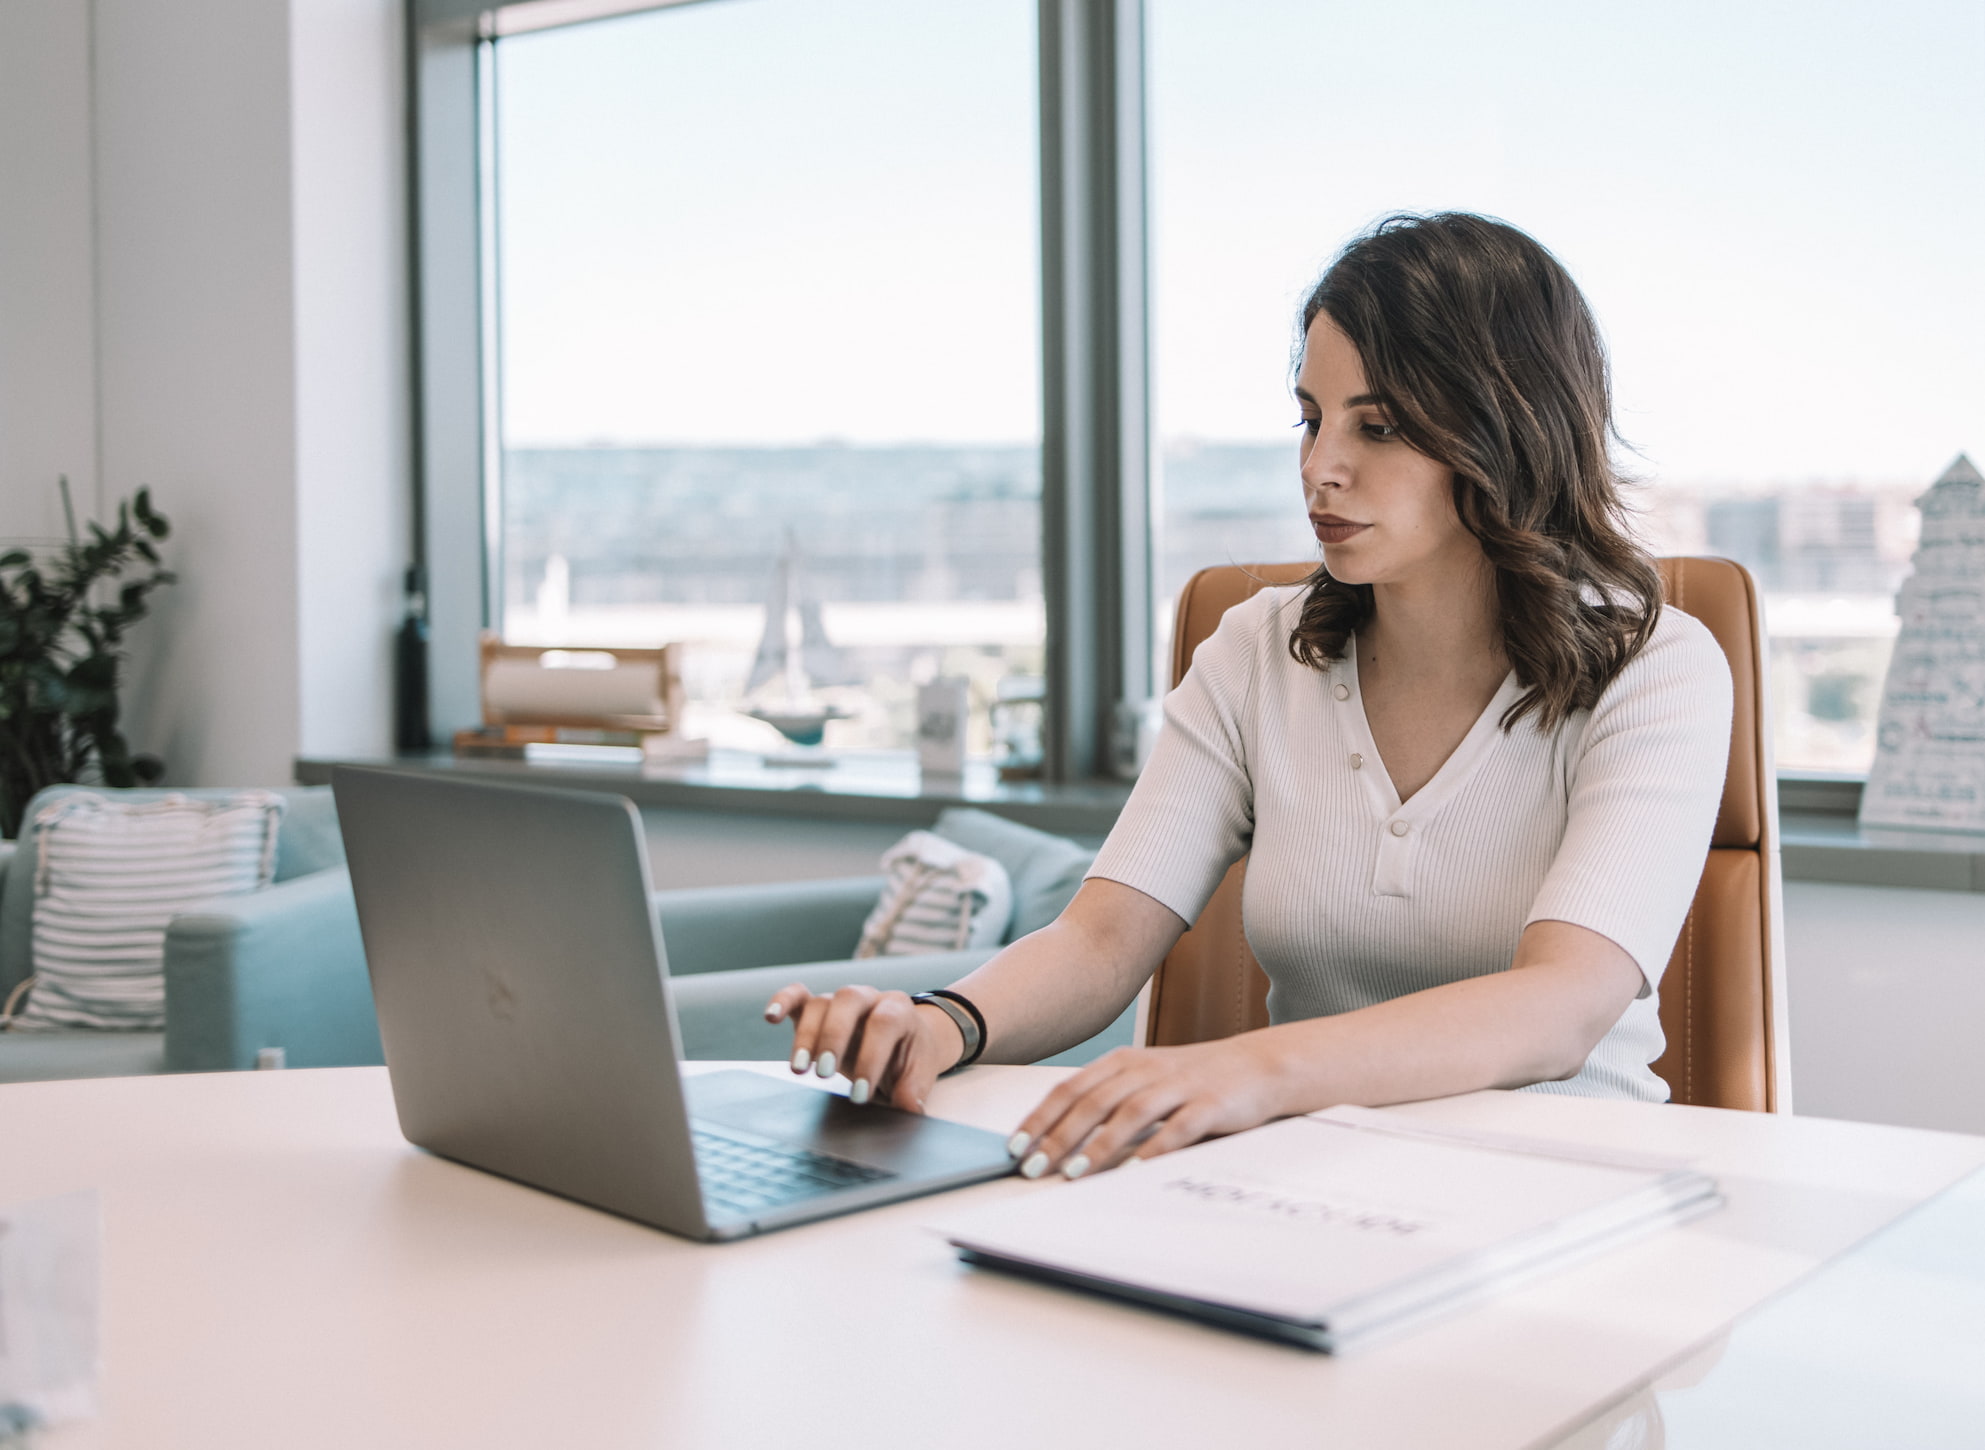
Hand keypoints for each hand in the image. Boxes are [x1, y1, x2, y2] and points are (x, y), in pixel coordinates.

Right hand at [762, 984, 967, 1112]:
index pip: (884, 1023)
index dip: (871, 1057)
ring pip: (820, 1003)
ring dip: (806, 1035)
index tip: (860, 1094)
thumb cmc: (908, 1058)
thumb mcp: (919, 1075)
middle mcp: (869, 997)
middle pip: (848, 1000)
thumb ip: (914, 1090)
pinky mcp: (818, 1008)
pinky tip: (770, 1018)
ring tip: (799, 1070)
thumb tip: (909, 1108)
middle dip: (834, 1037)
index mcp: (899, 1010)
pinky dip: (782, 1001)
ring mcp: (841, 1000)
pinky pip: (797, 995)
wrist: (904, 1042)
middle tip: (824, 1074)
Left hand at [1006, 1038, 1286, 1179]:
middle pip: (1093, 1102)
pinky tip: (1134, 1171)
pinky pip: (1177, 1129)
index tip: (1015, 1147)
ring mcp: (1179, 1086)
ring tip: (1073, 1173)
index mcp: (1124, 1062)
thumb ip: (1108, 1099)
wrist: (1259, 1066)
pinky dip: (1153, 1150)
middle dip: (1058, 1137)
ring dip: (1098, 1145)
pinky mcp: (1210, 1105)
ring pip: (1129, 1114)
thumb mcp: (1146, 1078)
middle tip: (1033, 1168)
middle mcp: (1146, 1069)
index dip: (1040, 1118)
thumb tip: (1056, 1136)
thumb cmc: (1194, 1078)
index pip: (1070, 1089)